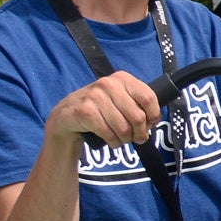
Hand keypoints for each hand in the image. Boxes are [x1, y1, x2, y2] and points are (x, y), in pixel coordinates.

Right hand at [50, 72, 164, 147]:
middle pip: (138, 116)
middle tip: (137, 138)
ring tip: (123, 140)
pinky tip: (112, 141)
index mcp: (122, 78)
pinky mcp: (85, 111)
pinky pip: (108, 133)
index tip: (150, 125)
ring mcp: (95, 96)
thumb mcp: (120, 100)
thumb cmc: (100, 109)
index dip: (153, 116)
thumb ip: (138, 104)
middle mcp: (108, 84)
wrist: (66, 116)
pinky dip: (113, 142)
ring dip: (126, 139)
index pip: (149, 98)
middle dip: (140, 133)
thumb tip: (154, 120)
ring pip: (124, 128)